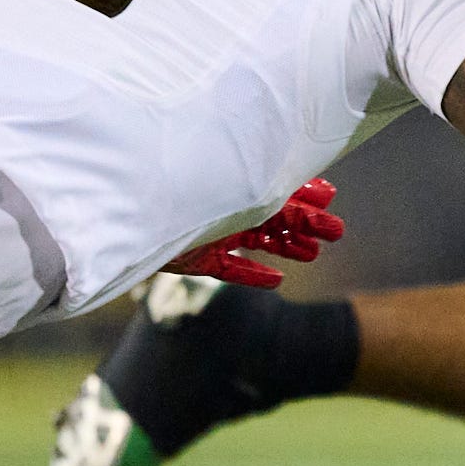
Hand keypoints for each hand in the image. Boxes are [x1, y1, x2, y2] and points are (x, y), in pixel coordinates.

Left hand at [164, 178, 343, 288]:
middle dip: (306, 224)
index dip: (306, 197)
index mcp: (235, 185)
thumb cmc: (177, 194)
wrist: (129, 215)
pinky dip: (254, 274)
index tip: (330, 197)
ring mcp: (212, 234)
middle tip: (336, 232)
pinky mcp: (198, 258)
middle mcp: (226, 207)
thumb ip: (262, 195)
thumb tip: (298, 184)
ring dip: (287, 247)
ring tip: (312, 254)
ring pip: (258, 240)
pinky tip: (277, 281)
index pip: (279, 191)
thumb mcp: (228, 191)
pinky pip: (231, 268)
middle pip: (274, 217)